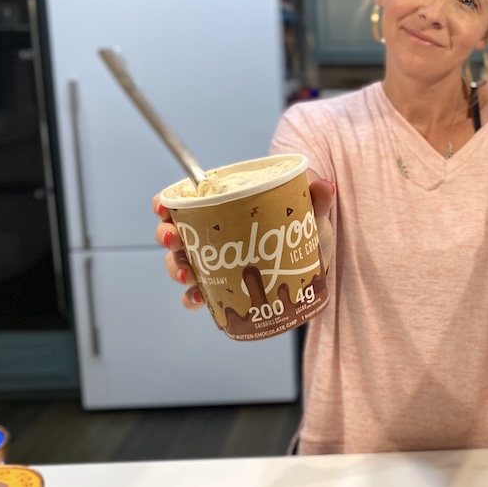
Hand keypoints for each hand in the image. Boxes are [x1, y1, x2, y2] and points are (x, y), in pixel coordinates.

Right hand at [153, 176, 336, 309]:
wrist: (318, 257)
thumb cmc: (305, 224)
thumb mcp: (311, 210)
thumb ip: (316, 199)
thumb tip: (324, 187)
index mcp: (227, 205)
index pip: (186, 199)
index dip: (167, 202)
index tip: (163, 207)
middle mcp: (215, 232)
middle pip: (177, 232)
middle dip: (169, 237)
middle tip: (174, 241)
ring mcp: (218, 261)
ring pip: (183, 263)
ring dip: (178, 269)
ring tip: (188, 276)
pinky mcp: (226, 286)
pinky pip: (201, 293)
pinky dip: (194, 297)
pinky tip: (198, 299)